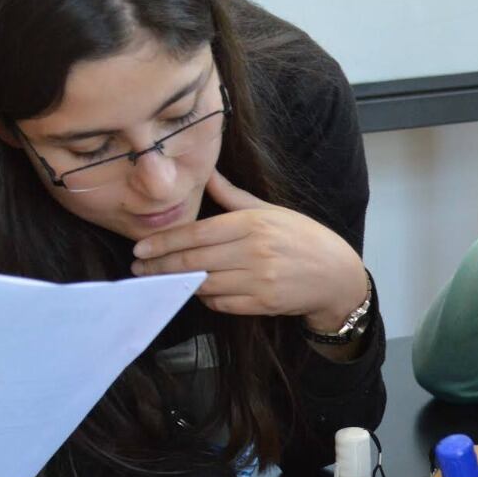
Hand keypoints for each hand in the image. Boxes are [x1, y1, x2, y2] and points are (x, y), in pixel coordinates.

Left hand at [130, 170, 367, 326]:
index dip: (165, 242)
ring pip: (205, 284)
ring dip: (181, 283)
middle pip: (195, 260)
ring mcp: (260, 280)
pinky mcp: (264, 304)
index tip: (142, 247)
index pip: (197, 234)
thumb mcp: (270, 211)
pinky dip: (207, 298)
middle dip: (162, 265)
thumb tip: (204, 172)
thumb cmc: (303, 238)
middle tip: (140, 267)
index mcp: (253, 224)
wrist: (337, 275)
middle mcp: (255, 251)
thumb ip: (233, 196)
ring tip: (163, 279)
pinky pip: (222, 303)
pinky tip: (199, 291)